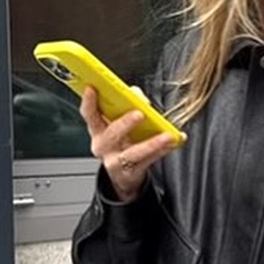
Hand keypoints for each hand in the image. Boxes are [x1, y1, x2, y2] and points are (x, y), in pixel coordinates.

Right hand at [80, 87, 176, 201]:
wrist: (123, 175)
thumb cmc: (121, 143)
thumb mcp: (118, 125)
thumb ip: (126, 106)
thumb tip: (136, 93)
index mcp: (97, 130)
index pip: (89, 114)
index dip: (89, 102)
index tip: (92, 89)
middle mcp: (103, 146)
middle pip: (112, 134)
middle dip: (125, 123)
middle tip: (139, 114)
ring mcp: (115, 161)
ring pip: (134, 152)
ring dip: (152, 143)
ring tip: (167, 135)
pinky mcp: (130, 173)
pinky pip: (149, 160)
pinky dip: (163, 150)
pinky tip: (174, 142)